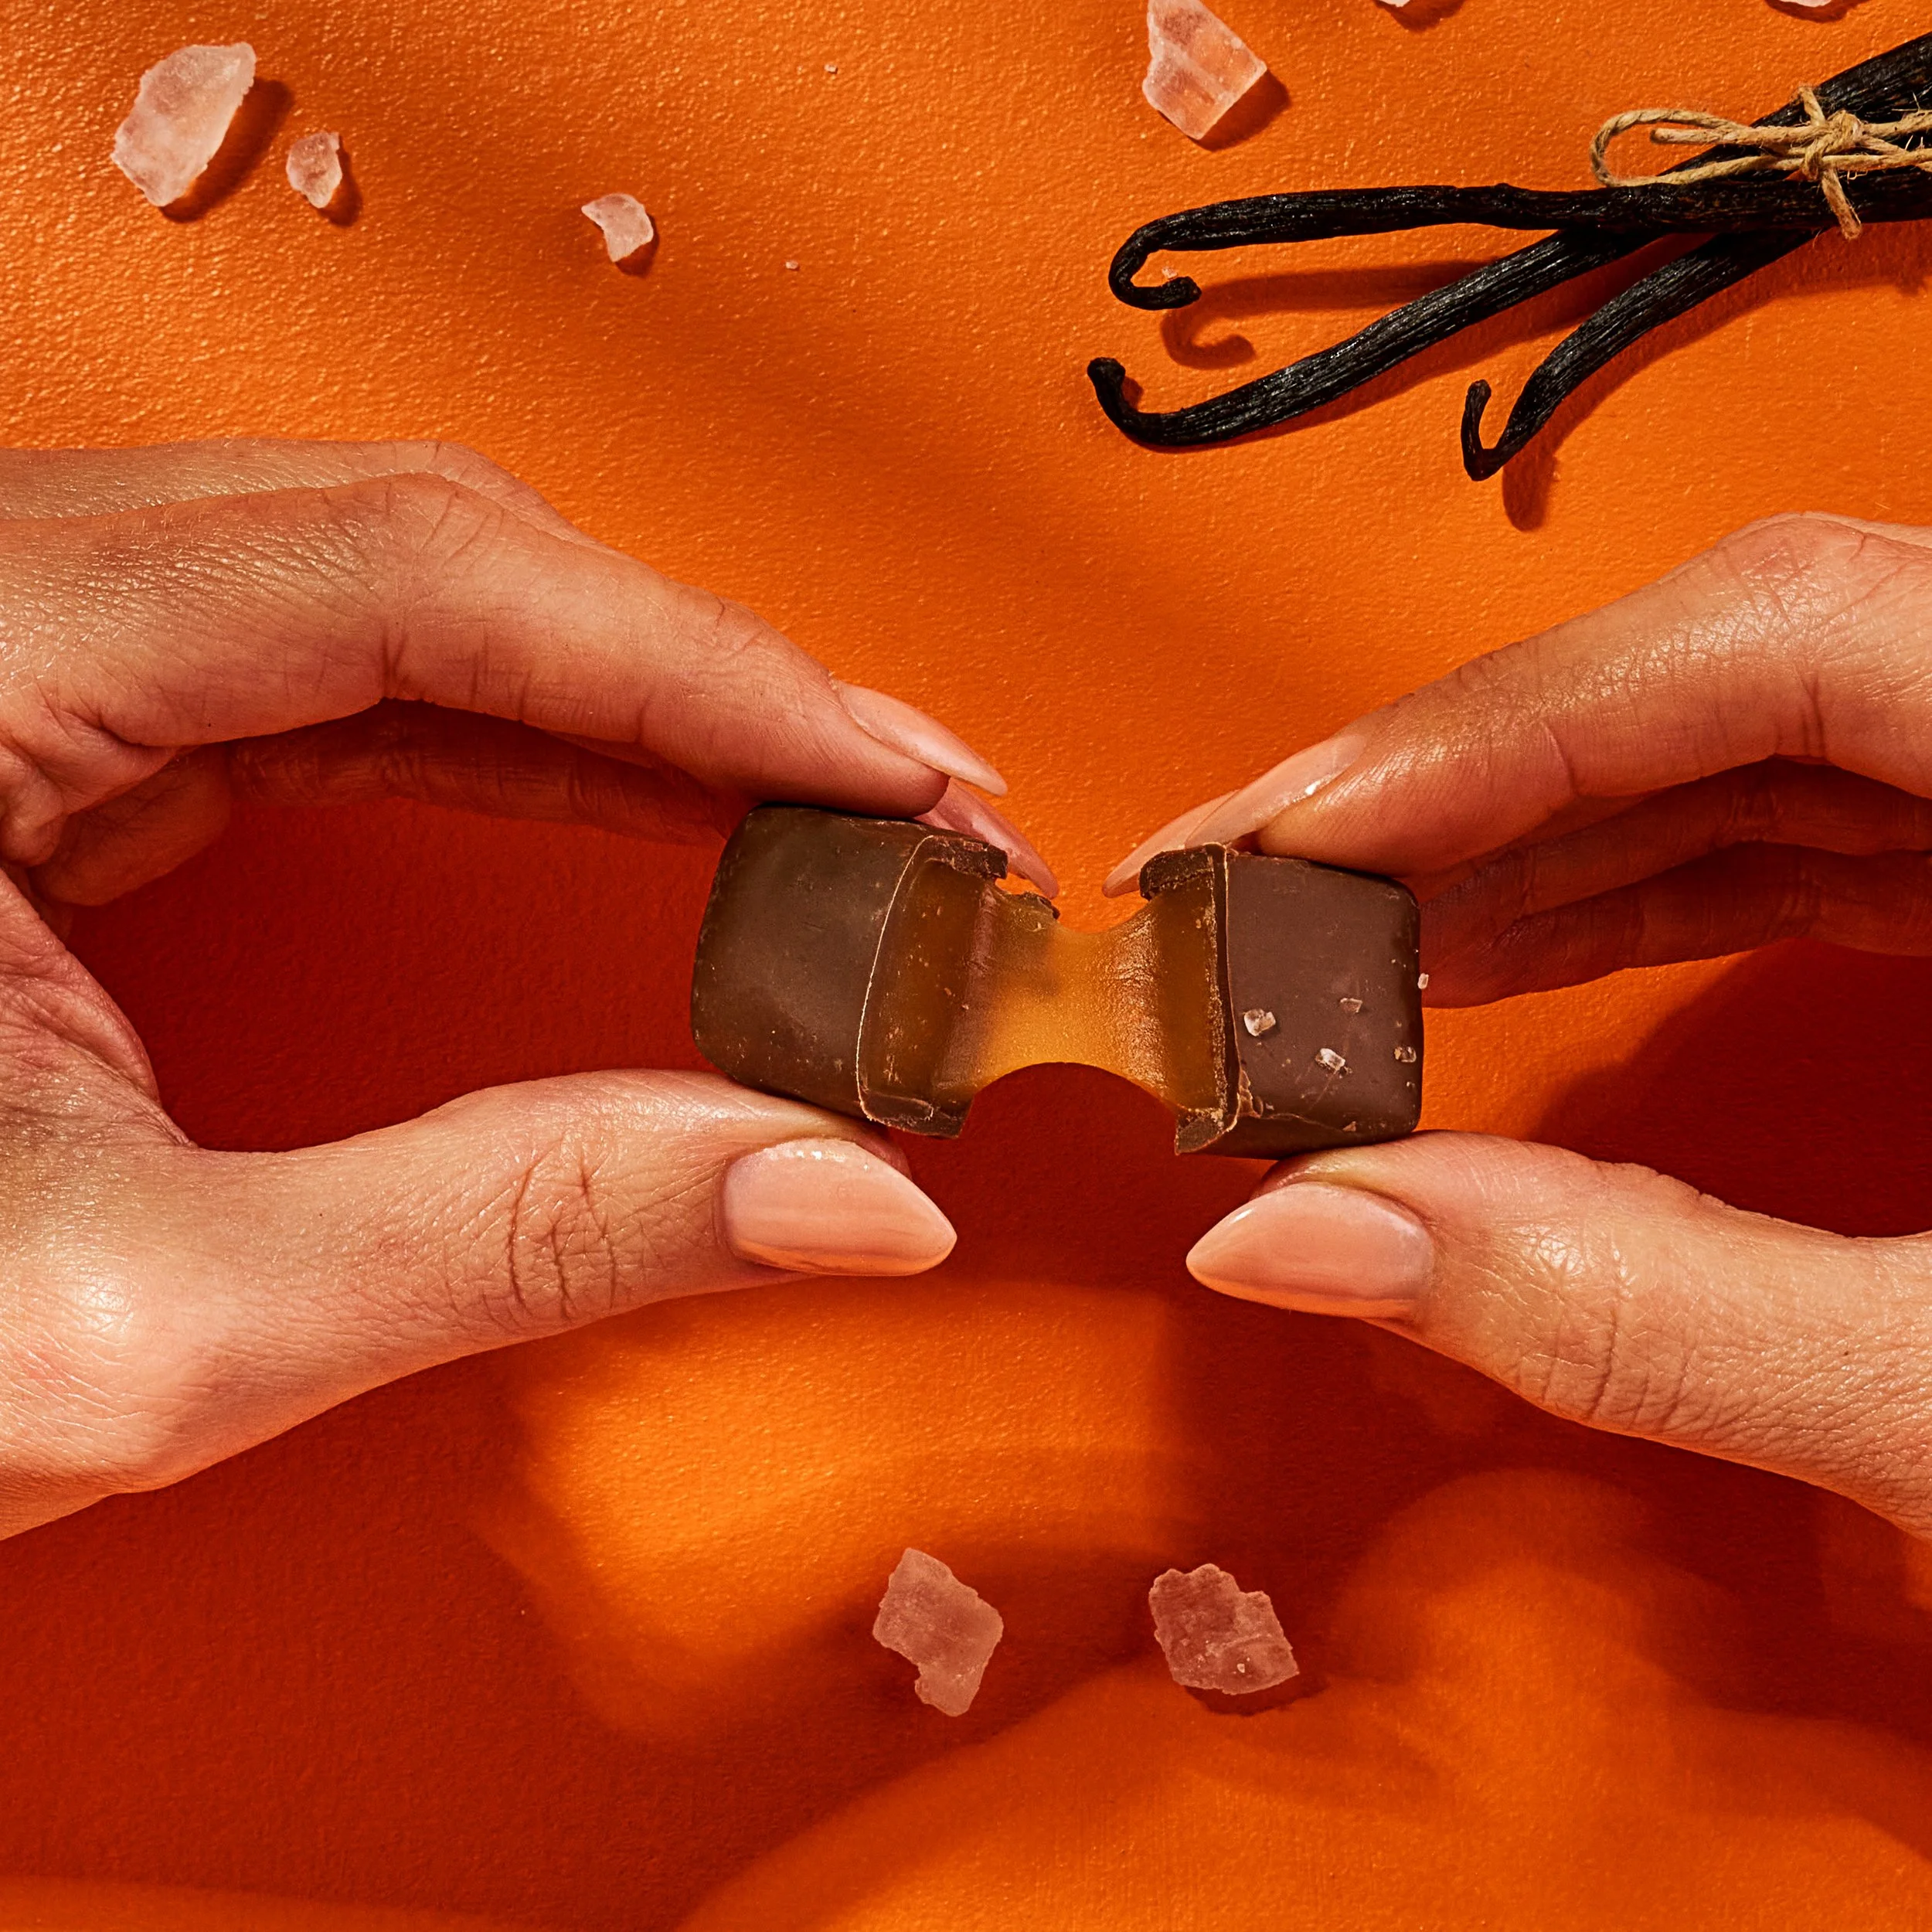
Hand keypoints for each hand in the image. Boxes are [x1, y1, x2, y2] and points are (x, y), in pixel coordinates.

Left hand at [0, 438, 1030, 1540]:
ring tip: (813, 803)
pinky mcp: (34, 720)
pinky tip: (644, 793)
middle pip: (418, 541)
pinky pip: (326, 664)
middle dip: (694, 672)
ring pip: (388, 582)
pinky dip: (513, 730)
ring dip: (624, 691)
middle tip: (895, 805)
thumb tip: (834, 1192)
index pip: (406, 576)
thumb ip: (516, 1239)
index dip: (698, 666)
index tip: (889, 768)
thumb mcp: (148, 1326)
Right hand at [1114, 514, 1931, 1535]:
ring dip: (1528, 835)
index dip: (1515, 718)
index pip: (1803, 631)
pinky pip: (1808, 832)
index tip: (1297, 833)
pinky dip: (1630, 890)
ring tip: (1334, 937)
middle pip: (1748, 664)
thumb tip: (1283, 1245)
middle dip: (1477, 775)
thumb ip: (1637, 1315)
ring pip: (1760, 743)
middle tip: (1259, 888)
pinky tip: (1485, 958)